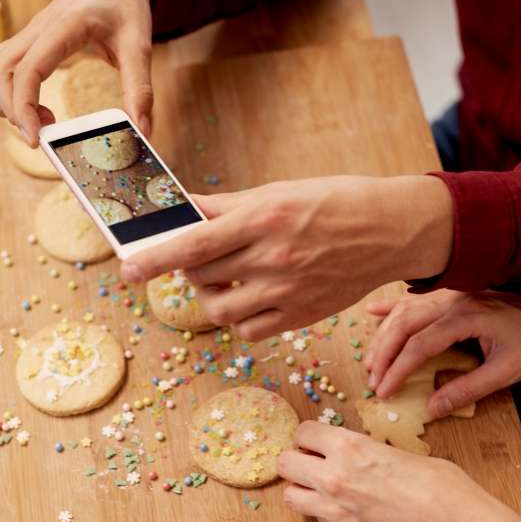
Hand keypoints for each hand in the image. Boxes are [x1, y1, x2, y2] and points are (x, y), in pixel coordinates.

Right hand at [0, 0, 156, 144]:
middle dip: (12, 110)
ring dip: (4, 101)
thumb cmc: (125, 5)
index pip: (29, 69)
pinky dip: (2, 89)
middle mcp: (38, 28)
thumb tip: (142, 131)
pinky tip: (31, 102)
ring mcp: (28, 32)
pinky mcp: (25, 39)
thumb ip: (140, 89)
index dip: (24, 107)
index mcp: (64, 27)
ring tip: (41, 118)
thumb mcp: (140, 45)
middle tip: (43, 132)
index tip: (35, 139)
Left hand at [121, 174, 452, 340]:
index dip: (156, 258)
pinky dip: (238, 317)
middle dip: (186, 270)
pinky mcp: (301, 315)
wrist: (391, 230)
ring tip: (224, 278)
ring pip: (220, 309)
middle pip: (202, 277)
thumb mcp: (279, 191)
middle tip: (197, 259)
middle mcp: (273, 257)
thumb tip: (183, 208)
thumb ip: (227, 206)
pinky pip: (249, 329)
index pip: (195, 243)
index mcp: (264, 218)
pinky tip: (249, 297)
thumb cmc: (334, 202)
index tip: (128, 268)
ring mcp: (288, 291)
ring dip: (210, 295)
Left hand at [279, 421, 520, 521]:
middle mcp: (333, 478)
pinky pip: (317, 521)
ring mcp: (334, 512)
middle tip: (313, 463)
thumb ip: (362, 450)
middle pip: (285, 464)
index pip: (303, 433)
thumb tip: (348, 451)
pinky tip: (350, 511)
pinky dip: (326, 515)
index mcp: (348, 447)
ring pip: (290, 497)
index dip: (310, 436)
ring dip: (303, 490)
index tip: (317, 441)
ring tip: (324, 489)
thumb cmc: (438, 484)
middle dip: (297, 461)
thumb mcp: (395, 450)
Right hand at [365, 291, 520, 417]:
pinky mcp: (455, 295)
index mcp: (467, 317)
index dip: (397, 370)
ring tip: (369, 362)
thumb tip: (432, 409)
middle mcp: (454, 300)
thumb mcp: (507, 372)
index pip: (419, 345)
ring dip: (383, 335)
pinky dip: (392, 307)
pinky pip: (415, 299)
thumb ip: (467, 390)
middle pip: (404, 324)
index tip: (384, 391)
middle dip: (382, 354)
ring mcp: (453, 294)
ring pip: (405, 311)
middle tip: (372, 381)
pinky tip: (372, 312)